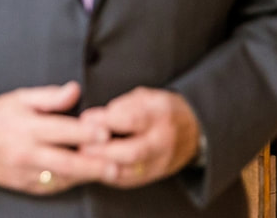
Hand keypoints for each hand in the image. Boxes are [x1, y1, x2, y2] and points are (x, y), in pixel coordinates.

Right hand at [0, 81, 110, 194]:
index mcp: (26, 127)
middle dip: (92, 164)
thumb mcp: (19, 99)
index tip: (105, 132)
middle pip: (64, 161)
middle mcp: (27, 152)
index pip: (59, 130)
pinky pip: (55, 186)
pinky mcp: (29, 186)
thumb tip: (75, 90)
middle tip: (115, 165)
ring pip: (62, 177)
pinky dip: (73, 181)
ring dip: (86, 175)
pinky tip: (89, 175)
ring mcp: (27, 172)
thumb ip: (49, 97)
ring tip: (110, 172)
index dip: (83, 132)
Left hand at [77, 87, 201, 188]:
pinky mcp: (157, 174)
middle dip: (102, 150)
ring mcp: (161, 161)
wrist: (195, 130)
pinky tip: (96, 168)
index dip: (105, 120)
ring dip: (103, 165)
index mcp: (159, 114)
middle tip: (81, 145)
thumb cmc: (162, 109)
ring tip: (84, 158)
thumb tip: (95, 118)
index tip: (85, 118)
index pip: (131, 120)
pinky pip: (131, 180)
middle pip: (131, 151)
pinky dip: (110, 176)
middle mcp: (163, 140)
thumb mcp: (145, 96)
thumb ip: (122, 105)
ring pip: (130, 170)